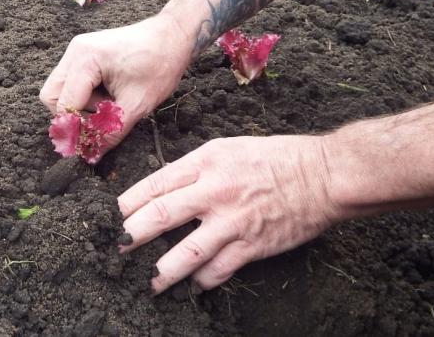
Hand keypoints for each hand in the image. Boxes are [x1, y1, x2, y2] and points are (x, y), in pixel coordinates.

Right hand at [39, 14, 191, 150]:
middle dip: (73, 115)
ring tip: (111, 103)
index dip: (75, 128)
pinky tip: (109, 93)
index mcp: (85, 59)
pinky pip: (71, 82)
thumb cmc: (160, 64)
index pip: (64, 104)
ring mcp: (77, 51)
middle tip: (102, 118)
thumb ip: (111, 132)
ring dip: (81, 105)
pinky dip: (86, 95)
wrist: (173, 36)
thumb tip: (91, 155)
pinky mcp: (83, 54)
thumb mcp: (137, 104)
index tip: (91, 143)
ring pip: (60, 90)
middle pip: (52, 96)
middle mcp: (74, 52)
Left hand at [118, 135, 338, 293]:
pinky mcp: (252, 245)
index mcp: (205, 162)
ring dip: (161, 271)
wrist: (324, 175)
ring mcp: (232, 221)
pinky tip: (193, 285)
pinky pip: (218, 269)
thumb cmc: (275, 157)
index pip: (154, 184)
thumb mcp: (227, 148)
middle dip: (131, 234)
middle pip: (160, 216)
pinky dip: (202, 280)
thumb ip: (194, 168)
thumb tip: (163, 187)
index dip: (127, 202)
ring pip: (185, 252)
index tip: (109, 215)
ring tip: (146, 282)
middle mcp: (214, 191)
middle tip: (113, 248)